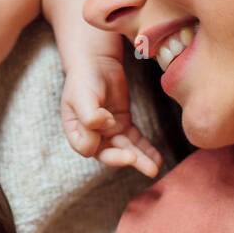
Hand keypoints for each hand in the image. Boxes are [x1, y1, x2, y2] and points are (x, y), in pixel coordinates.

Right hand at [62, 53, 162, 177]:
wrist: (96, 63)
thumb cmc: (84, 79)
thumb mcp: (82, 95)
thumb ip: (89, 114)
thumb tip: (104, 126)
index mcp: (76, 130)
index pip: (86, 147)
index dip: (97, 143)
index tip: (109, 123)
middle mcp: (91, 135)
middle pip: (108, 153)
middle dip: (124, 159)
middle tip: (139, 163)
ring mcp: (108, 131)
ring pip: (125, 149)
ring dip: (140, 159)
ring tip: (154, 169)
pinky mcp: (123, 124)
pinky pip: (135, 141)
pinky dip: (146, 150)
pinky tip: (157, 159)